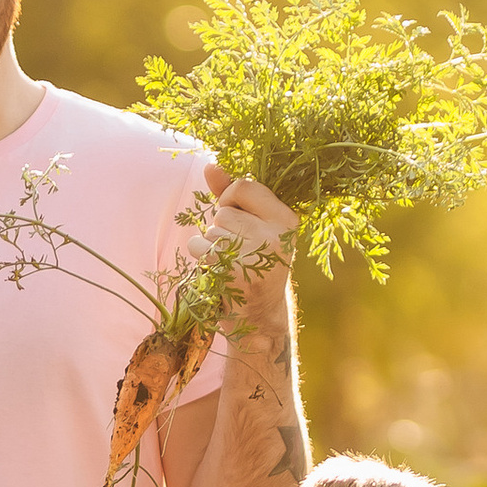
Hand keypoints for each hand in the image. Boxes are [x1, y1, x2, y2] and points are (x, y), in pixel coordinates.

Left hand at [202, 169, 295, 326]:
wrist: (260, 320)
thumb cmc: (256, 266)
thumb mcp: (254, 228)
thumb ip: (232, 196)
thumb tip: (211, 166)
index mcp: (287, 220)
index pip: (244, 187)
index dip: (231, 201)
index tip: (242, 223)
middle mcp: (277, 236)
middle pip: (223, 212)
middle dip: (221, 230)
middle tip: (239, 254)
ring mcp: (257, 255)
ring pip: (210, 232)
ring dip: (211, 247)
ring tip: (231, 265)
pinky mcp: (235, 273)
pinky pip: (200, 249)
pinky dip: (201, 260)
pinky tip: (219, 274)